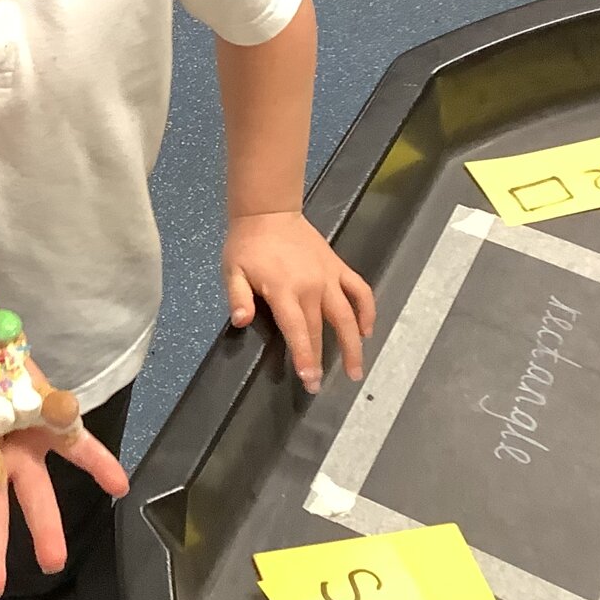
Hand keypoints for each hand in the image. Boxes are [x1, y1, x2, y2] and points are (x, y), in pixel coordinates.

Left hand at [224, 210, 375, 393]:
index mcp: (283, 290)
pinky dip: (367, 311)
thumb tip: (242, 321)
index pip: (297, 330)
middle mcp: (311, 286)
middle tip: (321, 387)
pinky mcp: (338, 267)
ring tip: (355, 370)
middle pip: (320, 330)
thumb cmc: (247, 245)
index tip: (311, 381)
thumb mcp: (232, 270)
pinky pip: (359, 291)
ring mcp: (328, 277)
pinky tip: (367, 330)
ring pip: (347, 316)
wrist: (268, 212)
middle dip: (322, 360)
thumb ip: (238, 297)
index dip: (305, 357)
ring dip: (353, 344)